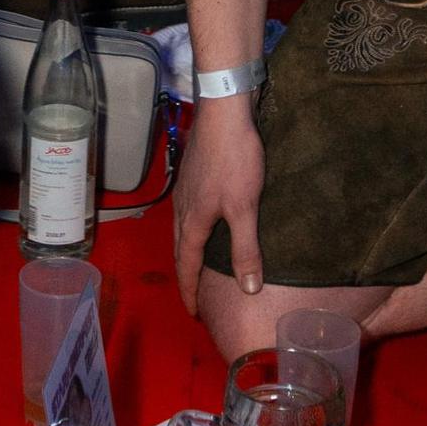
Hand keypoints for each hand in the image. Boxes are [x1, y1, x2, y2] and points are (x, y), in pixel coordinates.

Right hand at [174, 98, 265, 312]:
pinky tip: (205, 223)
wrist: (223, 112)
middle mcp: (182, 208)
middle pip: (179, 249)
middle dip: (186, 275)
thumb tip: (247, 290)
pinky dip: (192, 230)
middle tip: (194, 295)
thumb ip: (245, 249)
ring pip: (181, 230)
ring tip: (198, 265)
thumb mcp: (245, 207)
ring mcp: (185, 188)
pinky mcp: (191, 174)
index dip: (190, 291)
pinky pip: (186, 213)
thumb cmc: (235, 160)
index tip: (193, 313)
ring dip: (187, 252)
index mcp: (192, 221)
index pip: (187, 265)